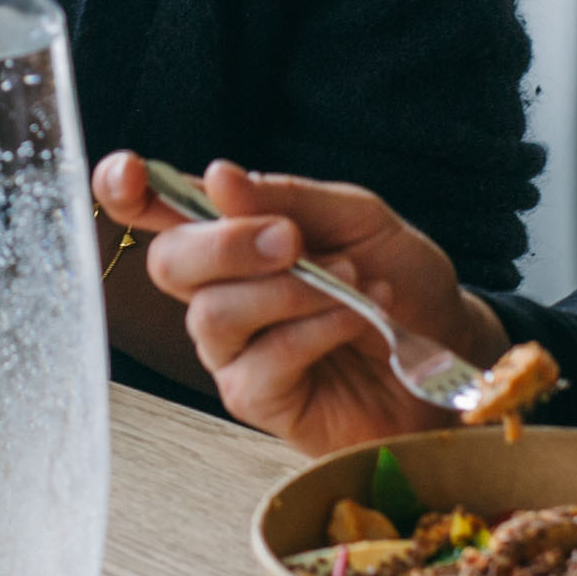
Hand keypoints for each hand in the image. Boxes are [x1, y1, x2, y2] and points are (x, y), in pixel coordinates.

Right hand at [91, 155, 508, 454]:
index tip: (130, 177)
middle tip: (291, 240)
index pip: (155, 213)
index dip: (125, 191)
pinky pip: (260, 361)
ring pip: (212, 314)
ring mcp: (232, 350)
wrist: (451, 348)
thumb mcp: (356, 218)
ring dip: (290, 291)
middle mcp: (218, 291)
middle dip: (225, 244)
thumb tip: (217, 177)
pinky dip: (315, 331)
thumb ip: (287, 197)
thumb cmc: (400, 280)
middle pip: (168, 264)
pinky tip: (357, 321)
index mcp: (232, 236)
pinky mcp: (257, 399)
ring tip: (354, 285)